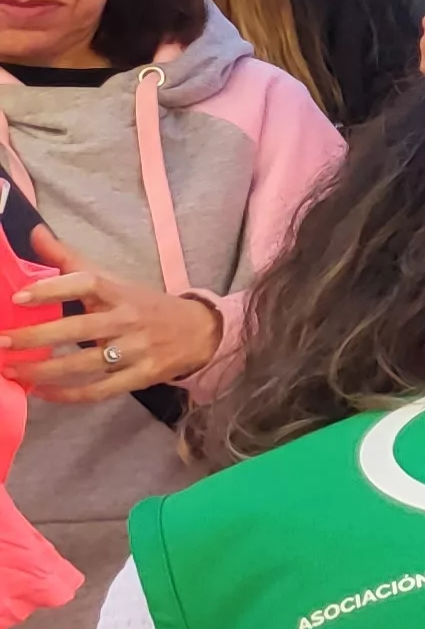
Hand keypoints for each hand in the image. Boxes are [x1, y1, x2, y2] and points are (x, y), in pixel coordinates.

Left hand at [3, 230, 222, 402]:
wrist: (200, 332)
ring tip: (12, 370)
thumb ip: (70, 260)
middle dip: (36, 337)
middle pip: (78, 329)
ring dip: (44, 370)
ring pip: (84, 364)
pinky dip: (68, 394)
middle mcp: (127, 320)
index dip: (52, 289)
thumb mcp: (114, 279)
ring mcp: (135, 351)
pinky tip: (42, 393)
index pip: (86, 284)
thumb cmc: (146, 305)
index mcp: (119, 293)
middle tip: (2, 342)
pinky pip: (99, 390)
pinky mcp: (140, 377)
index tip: (19, 298)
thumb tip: (34, 233)